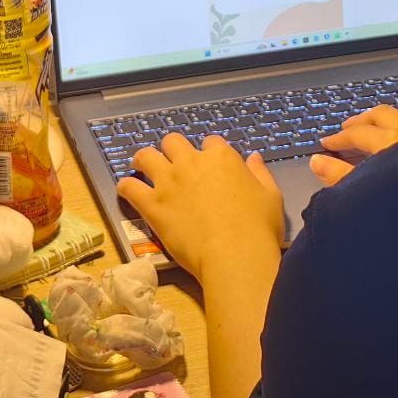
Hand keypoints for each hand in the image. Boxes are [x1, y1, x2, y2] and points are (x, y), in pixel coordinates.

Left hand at [117, 134, 284, 279]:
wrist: (234, 255)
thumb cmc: (258, 227)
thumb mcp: (271, 196)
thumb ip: (260, 174)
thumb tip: (254, 158)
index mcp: (222, 157)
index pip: (211, 142)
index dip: (209, 152)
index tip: (209, 164)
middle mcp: (192, 162)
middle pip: (173, 142)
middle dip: (172, 149)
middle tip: (172, 163)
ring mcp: (169, 182)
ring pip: (146, 156)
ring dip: (144, 160)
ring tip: (141, 167)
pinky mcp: (153, 205)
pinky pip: (130, 187)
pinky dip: (126, 186)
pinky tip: (126, 189)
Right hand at [310, 104, 397, 187]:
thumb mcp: (365, 196)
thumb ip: (341, 178)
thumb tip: (320, 162)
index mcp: (392, 142)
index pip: (358, 133)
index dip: (339, 139)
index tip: (327, 144)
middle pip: (383, 115)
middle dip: (363, 119)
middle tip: (348, 127)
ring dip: (391, 120)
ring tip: (380, 128)